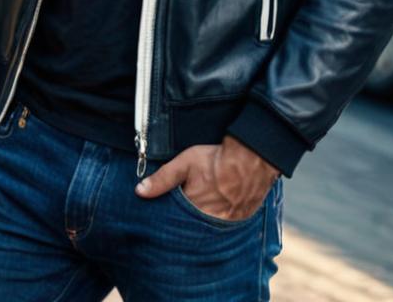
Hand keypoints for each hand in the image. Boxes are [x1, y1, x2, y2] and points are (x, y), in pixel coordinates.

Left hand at [135, 135, 279, 220]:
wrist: (252, 159)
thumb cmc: (216, 160)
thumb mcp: (185, 163)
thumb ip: (163, 178)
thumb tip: (140, 191)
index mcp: (192, 210)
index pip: (174, 223)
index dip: (169, 220)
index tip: (161, 222)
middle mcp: (208, 222)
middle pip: (190, 230)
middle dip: (183, 227)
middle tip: (181, 220)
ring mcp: (225, 224)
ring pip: (206, 232)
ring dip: (200, 228)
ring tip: (197, 220)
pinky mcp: (238, 222)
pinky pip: (223, 230)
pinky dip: (217, 226)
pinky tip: (214, 217)